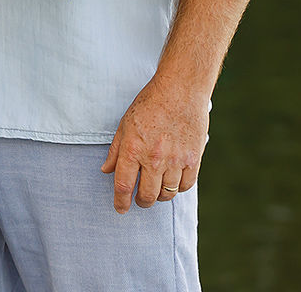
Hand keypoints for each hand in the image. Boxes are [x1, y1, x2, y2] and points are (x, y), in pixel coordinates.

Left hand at [100, 77, 209, 212]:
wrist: (180, 92)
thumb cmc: (149, 105)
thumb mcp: (124, 124)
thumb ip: (115, 150)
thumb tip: (106, 170)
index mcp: (133, 149)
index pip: (123, 185)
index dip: (121, 201)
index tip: (120, 209)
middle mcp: (154, 159)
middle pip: (147, 195)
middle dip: (141, 202)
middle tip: (139, 200)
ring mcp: (176, 160)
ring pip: (167, 194)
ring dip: (159, 197)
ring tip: (156, 191)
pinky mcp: (194, 159)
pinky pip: (185, 185)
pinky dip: (177, 188)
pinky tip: (172, 182)